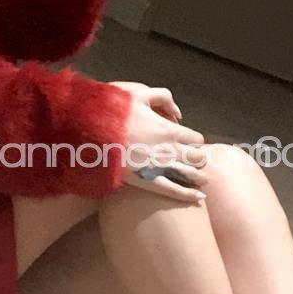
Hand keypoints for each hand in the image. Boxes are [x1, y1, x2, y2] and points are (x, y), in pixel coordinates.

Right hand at [110, 81, 208, 204]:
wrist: (91, 135)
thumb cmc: (114, 113)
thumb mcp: (139, 95)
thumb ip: (163, 98)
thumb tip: (179, 114)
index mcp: (169, 129)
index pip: (195, 138)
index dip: (194, 141)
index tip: (189, 144)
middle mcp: (170, 149)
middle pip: (197, 158)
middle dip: (198, 159)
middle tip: (193, 161)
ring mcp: (160, 167)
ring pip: (191, 175)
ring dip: (199, 177)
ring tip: (200, 180)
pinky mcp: (149, 182)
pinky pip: (174, 191)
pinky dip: (189, 195)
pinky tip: (198, 198)